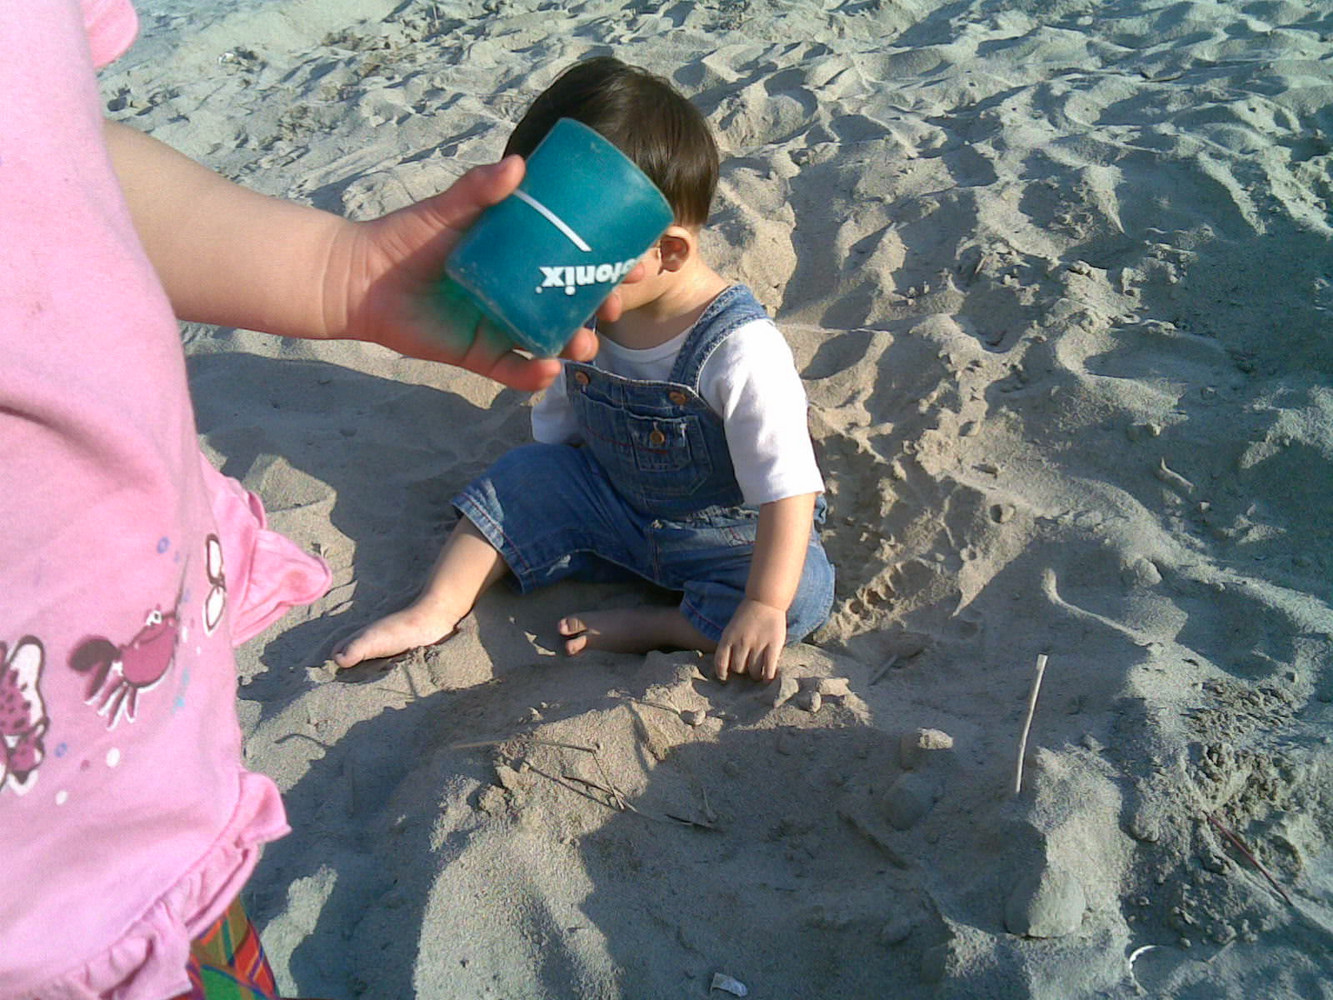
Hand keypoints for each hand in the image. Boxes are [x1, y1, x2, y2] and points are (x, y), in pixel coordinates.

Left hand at [322, 156, 637, 390]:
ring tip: (585, 345)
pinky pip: (515, 370)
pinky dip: (533, 375)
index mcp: (525, 255)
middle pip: (578, 303)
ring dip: (578, 344)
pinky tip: (547, 369)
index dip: (615, 263)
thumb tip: (518, 165)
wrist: (359, 279)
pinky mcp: (480, 355)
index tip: (639, 260)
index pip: (581, 259)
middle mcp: (522, 292)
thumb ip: (478, 190)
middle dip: (606, 305)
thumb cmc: (405, 238)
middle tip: (616, 302)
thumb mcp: (447, 209)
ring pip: (554, 340)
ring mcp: (504, 326)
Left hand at [714, 598, 786, 682]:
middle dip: (742, 671)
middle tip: (747, 670)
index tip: (725, 677)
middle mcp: (741, 643)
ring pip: (753, 671)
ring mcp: (757, 644)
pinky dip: (767, 677)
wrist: (766, 599)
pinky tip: (767, 679)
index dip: (721, 672)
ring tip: (758, 674)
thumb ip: (730, 642)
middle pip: (739, 668)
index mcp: (728, 637)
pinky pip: (769, 668)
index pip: (720, 661)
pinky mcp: (773, 646)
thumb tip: (728, 663)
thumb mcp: (732, 626)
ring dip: (755, 675)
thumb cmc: (748, 613)